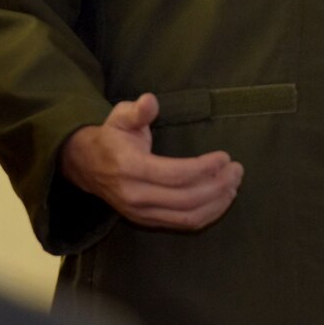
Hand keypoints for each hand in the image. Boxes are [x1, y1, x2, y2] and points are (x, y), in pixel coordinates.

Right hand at [60, 94, 242, 229]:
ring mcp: (141, 212)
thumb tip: (150, 101)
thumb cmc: (111, 137)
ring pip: (187, 216)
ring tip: (234, 184)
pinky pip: (183, 223)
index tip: (225, 157)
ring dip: (217, 202)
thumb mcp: (120, 116)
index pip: (174, 175)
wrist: (86, 167)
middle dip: (217, 185)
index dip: (204, 168)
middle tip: (237, 170)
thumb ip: (137, 110)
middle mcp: (135, 196)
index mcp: (130, 168)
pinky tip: (222, 199)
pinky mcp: (148, 221)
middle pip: (186, 198)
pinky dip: (208, 214)